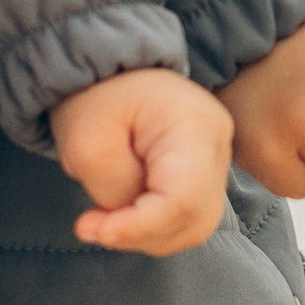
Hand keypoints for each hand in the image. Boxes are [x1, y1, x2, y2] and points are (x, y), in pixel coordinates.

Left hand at [49, 69, 233, 255]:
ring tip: (106, 216)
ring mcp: (216, 160)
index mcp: (195, 126)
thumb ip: (113, 189)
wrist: (110, 71)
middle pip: (194, 218)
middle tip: (92, 224)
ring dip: (147, 234)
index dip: (139, 227)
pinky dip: (154, 226)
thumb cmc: (97, 97)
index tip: (93, 229)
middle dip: (140, 234)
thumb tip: (130, 224)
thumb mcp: (87, 140)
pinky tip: (125, 211)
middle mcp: (218, 144)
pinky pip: (187, 218)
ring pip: (193, 226)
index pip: (182, 200)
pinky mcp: (204, 174)